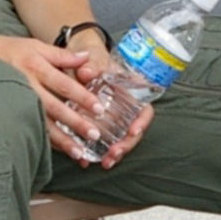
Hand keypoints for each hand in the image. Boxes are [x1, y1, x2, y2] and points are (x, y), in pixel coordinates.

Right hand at [0, 32, 106, 159]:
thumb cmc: (9, 49)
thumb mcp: (35, 45)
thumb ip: (62, 54)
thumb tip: (87, 57)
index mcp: (35, 65)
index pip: (63, 83)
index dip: (82, 96)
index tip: (99, 108)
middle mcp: (27, 84)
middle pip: (54, 107)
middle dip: (75, 122)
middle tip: (94, 134)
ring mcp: (17, 100)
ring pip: (42, 123)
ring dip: (61, 140)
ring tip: (79, 152)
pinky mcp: (10, 111)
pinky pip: (30, 128)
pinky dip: (45, 141)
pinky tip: (58, 151)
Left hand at [61, 33, 154, 168]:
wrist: (76, 59)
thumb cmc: (90, 57)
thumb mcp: (92, 57)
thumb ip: (91, 64)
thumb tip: (88, 72)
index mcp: (129, 90)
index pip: (144, 108)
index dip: (142, 122)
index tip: (133, 131)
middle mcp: (124, 106)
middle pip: (133, 129)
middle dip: (126, 144)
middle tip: (114, 153)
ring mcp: (113, 117)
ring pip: (119, 138)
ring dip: (114, 152)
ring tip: (105, 162)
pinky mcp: (97, 123)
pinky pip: (101, 140)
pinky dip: (96, 151)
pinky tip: (86, 160)